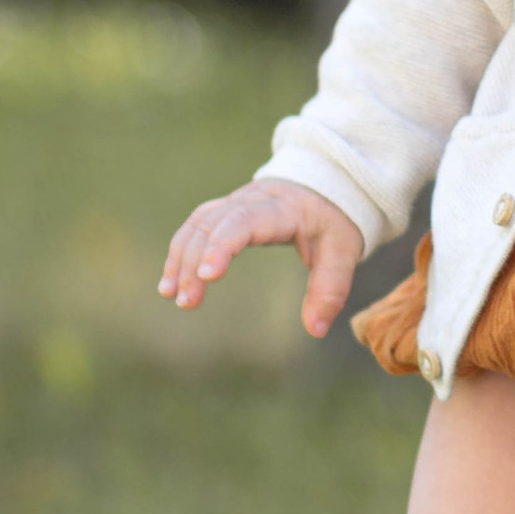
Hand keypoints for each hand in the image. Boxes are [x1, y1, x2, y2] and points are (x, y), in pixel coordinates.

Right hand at [158, 181, 362, 340]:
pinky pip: (195, 226)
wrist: (326, 183)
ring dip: (180, 257)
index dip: (223, 245)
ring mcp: (235, 201)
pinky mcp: (225, 209)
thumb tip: (315, 330)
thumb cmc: (332, 220)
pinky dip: (180, 251)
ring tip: (171, 294)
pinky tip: (171, 282)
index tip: (207, 276)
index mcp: (283, 208)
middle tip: (187, 301)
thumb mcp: (343, 251)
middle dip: (194, 260)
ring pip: (199, 223)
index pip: (245, 221)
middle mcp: (253, 199)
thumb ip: (331, 288)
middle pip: (213, 223)